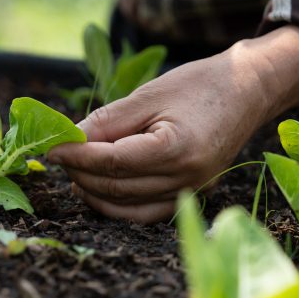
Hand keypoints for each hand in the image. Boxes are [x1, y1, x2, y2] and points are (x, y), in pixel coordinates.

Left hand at [48, 26, 298, 222]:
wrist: (247, 90)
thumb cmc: (199, 85)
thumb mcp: (148, 95)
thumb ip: (108, 121)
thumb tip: (71, 138)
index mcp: (176, 149)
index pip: (113, 161)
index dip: (77, 156)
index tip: (51, 148)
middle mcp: (186, 178)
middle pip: (118, 187)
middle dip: (80, 173)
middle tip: (57, 156)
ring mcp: (192, 191)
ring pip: (129, 208)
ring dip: (95, 193)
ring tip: (73, 173)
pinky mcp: (192, 194)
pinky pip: (147, 212)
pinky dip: (118, 205)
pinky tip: (98, 188)